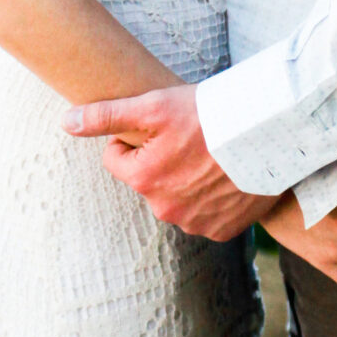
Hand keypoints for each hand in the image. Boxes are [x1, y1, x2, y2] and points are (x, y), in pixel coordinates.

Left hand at [62, 84, 271, 240]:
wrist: (271, 134)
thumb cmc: (211, 115)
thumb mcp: (153, 105)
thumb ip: (105, 116)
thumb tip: (65, 123)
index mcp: (143, 180)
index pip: (117, 159)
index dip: (134, 139)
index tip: (161, 126)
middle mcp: (165, 209)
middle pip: (148, 181)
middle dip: (162, 161)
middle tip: (191, 138)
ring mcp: (195, 224)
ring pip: (176, 198)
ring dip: (187, 181)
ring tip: (212, 155)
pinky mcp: (222, 231)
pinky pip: (205, 215)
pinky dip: (213, 198)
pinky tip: (227, 176)